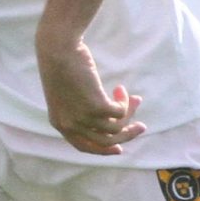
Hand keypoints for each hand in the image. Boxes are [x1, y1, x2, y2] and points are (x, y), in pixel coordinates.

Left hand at [37, 37, 147, 154]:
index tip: (119, 148)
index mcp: (60, 124)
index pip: (84, 146)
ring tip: (134, 99)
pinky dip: (125, 102)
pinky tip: (120, 90)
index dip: (103, 150)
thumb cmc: (62, 65)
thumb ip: (80, 108)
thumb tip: (111, 116)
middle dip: (126, 135)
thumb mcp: (67, 93)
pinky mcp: (96, 107)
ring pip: (116, 128)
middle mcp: (70, 125)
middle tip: (141, 126)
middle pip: (105, 142)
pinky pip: (119, 113)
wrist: (58, 50)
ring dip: (129, 114)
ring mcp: (83, 118)